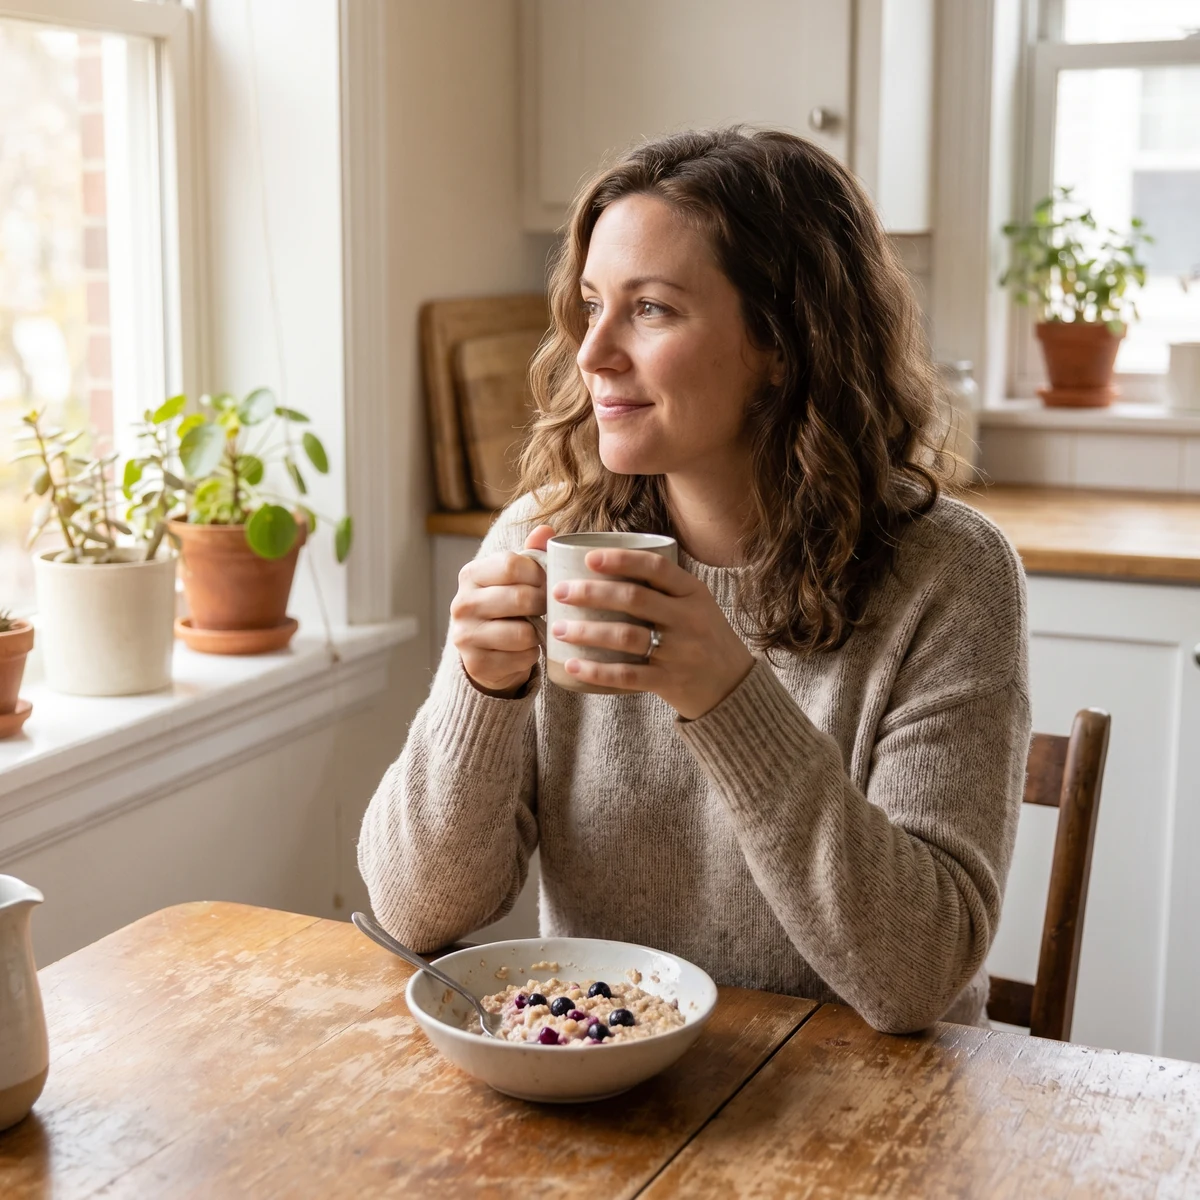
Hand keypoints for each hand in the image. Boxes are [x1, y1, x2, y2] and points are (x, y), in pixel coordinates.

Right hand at [450, 524, 554, 696]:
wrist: (487, 653)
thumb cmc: (507, 607)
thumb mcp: (516, 578)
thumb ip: (531, 554)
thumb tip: (546, 530)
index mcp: (471, 574)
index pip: (512, 564)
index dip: (539, 573)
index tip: (548, 582)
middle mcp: (462, 603)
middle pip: (520, 598)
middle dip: (544, 604)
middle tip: (550, 608)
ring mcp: (465, 635)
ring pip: (522, 632)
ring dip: (538, 632)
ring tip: (537, 628)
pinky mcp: (476, 663)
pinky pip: (521, 658)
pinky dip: (531, 655)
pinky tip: (526, 650)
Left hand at [550, 549, 754, 719]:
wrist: (733, 686)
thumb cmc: (703, 637)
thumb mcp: (696, 605)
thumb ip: (663, 588)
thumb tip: (608, 562)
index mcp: (693, 593)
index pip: (656, 567)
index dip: (621, 560)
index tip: (589, 557)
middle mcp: (688, 619)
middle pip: (634, 599)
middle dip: (591, 593)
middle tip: (559, 592)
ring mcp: (680, 652)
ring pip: (626, 637)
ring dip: (587, 631)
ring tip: (559, 629)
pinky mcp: (670, 681)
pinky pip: (628, 675)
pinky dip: (597, 671)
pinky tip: (573, 665)